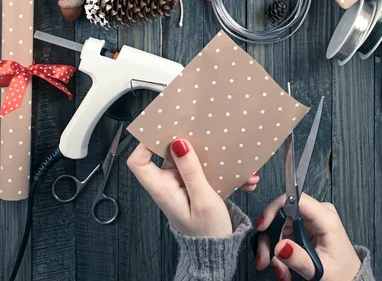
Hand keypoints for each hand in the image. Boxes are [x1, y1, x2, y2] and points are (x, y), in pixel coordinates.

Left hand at [127, 139, 259, 236]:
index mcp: (162, 189)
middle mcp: (168, 184)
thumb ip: (190, 171)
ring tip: (235, 164)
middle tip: (206, 135)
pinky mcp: (195, 186)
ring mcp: (182, 184)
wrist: (219, 249)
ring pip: (191, 160)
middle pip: (169, 154)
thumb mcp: (202, 199)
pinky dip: (224, 172)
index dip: (145, 144)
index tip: (165, 130)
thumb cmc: (208, 232)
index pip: (138, 162)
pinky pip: (205, 170)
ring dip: (215, 161)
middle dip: (191, 144)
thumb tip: (179, 144)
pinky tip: (243, 179)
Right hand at [255, 193, 360, 280]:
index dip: (275, 209)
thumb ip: (298, 259)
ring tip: (280, 271)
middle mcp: (319, 213)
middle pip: (283, 215)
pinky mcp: (307, 226)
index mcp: (326, 219)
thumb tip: (278, 247)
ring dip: (275, 249)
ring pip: (280, 225)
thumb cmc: (340, 273)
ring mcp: (312, 219)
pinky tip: (284, 267)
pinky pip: (285, 233)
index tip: (262, 227)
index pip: (296, 199)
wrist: (350, 278)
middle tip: (265, 261)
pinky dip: (281, 250)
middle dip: (271, 239)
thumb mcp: (319, 270)